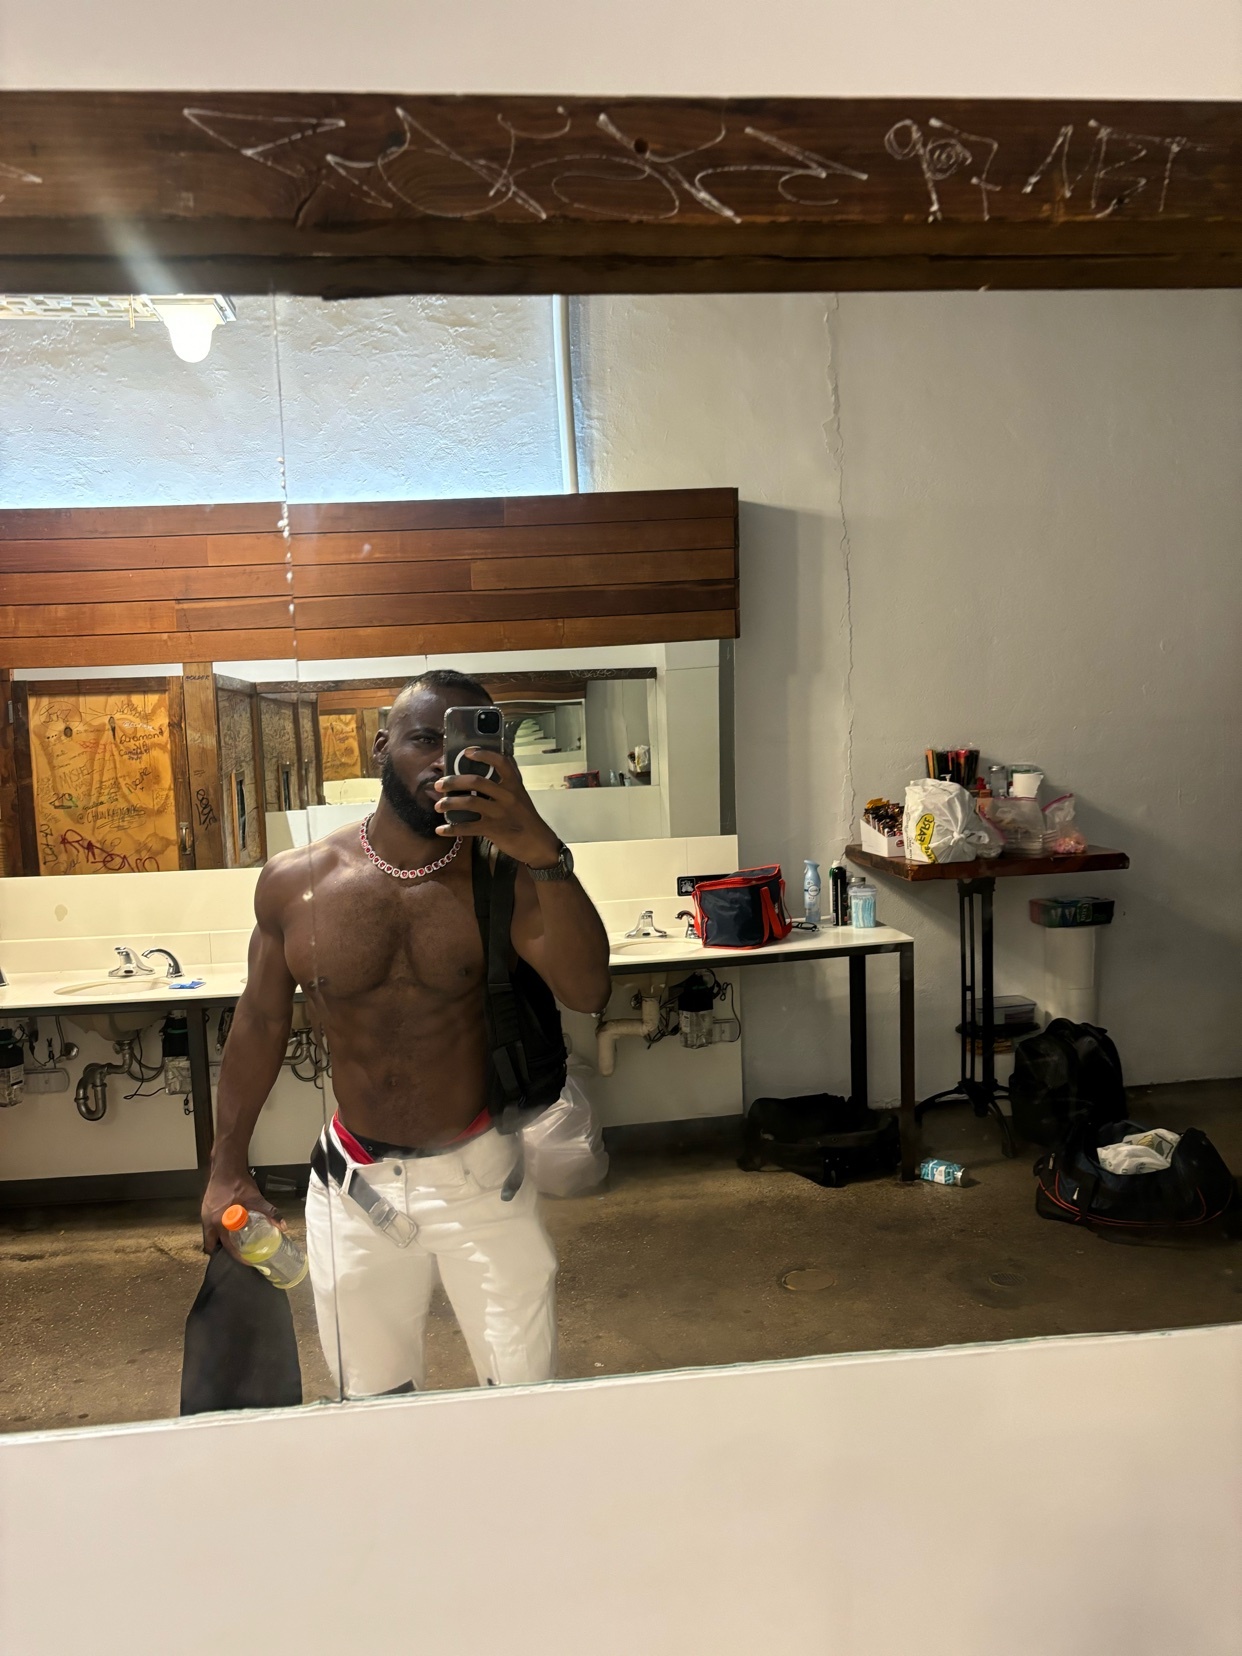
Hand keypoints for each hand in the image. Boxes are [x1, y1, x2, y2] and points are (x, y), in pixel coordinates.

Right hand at [201, 1160, 282, 1255]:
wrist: (226, 1168)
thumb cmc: (238, 1184)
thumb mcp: (256, 1199)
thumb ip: (269, 1212)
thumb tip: (282, 1225)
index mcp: (219, 1223)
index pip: (227, 1247)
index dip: (237, 1257)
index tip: (247, 1261)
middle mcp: (209, 1222)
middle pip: (212, 1246)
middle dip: (223, 1253)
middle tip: (237, 1254)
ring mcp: (205, 1216)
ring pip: (209, 1237)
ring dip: (219, 1242)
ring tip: (234, 1244)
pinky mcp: (205, 1210)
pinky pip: (209, 1227)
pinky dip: (217, 1231)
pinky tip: (228, 1229)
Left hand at [433, 749, 561, 868]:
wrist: (538, 843)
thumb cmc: (526, 818)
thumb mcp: (520, 797)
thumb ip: (505, 785)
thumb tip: (483, 774)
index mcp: (514, 785)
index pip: (501, 762)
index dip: (484, 755)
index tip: (467, 752)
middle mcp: (507, 796)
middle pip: (476, 781)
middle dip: (453, 781)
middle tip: (439, 784)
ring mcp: (500, 812)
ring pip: (469, 802)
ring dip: (449, 803)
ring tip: (438, 806)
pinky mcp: (494, 829)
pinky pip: (468, 827)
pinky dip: (451, 829)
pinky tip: (441, 830)